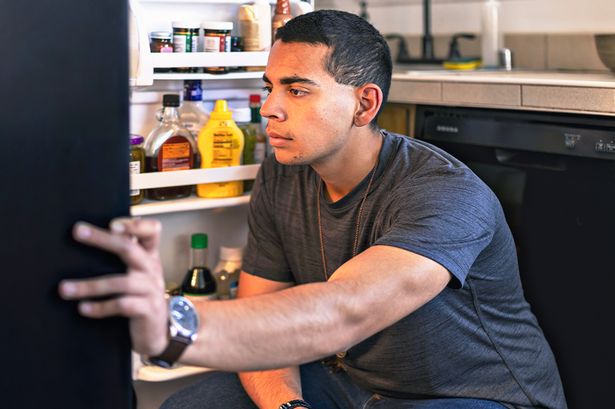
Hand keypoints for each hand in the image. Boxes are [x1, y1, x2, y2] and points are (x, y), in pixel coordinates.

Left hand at [58, 218, 168, 355]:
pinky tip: (83, 308)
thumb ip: (125, 255)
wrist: (156, 330)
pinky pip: (122, 305)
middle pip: (129, 249)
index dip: (135, 225)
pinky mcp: (148, 309)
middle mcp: (152, 268)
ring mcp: (152, 289)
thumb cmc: (140, 296)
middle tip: (78, 232)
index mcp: (150, 255)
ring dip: (89, 285)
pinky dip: (100, 307)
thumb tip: (88, 235)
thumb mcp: (138, 272)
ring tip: (64, 289)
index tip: (111, 224)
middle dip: (102, 239)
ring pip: (120, 282)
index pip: (152, 231)